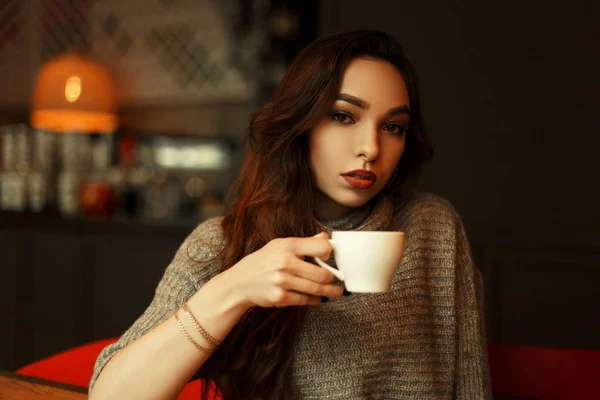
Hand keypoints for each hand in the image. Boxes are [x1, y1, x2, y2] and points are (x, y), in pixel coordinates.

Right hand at [220, 232, 342, 308]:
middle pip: (322, 274)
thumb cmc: (262, 261)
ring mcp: (282, 281)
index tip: (331, 257)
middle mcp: (285, 262)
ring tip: (337, 292)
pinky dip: (316, 300)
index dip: (329, 253)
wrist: (239, 283)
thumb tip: (325, 237)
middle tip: (339, 280)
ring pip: (316, 289)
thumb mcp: (279, 245)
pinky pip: (305, 300)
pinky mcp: (280, 298)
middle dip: (334, 278)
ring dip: (331, 292)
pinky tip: (319, 298)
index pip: (321, 247)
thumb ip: (304, 242)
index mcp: (287, 245)